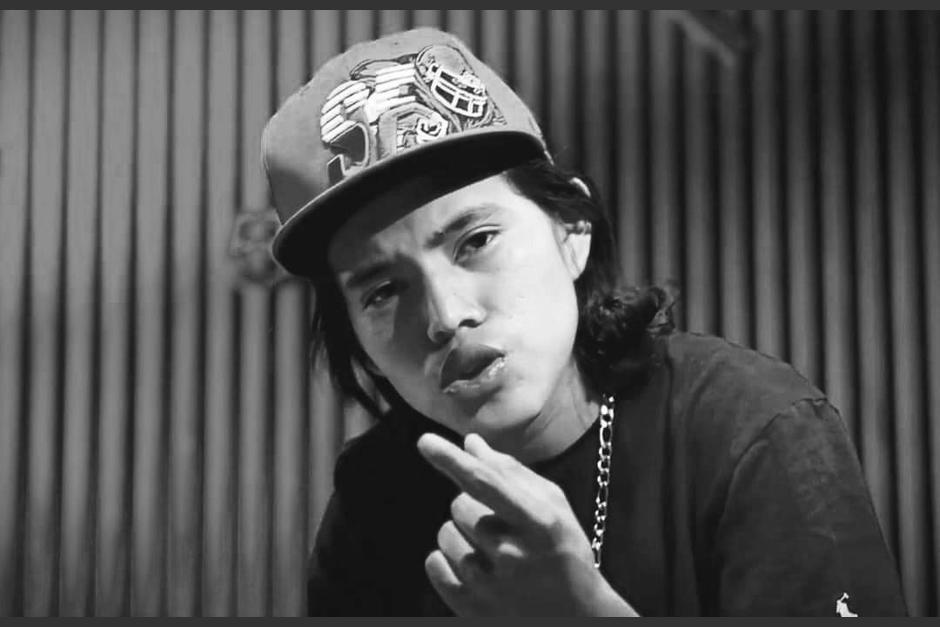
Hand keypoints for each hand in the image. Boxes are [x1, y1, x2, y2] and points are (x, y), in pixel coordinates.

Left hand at [416, 432, 636, 615]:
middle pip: (460, 505)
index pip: (485, 482)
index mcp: (539, 522)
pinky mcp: (470, 608)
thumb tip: (471, 443)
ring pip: (445, 533)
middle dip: (472, 506)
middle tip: (498, 523)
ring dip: (460, 533)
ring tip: (490, 548)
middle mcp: (513, 554)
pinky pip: (434, 564)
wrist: (576, 616)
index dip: (452, 459)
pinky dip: (445, 559)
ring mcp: (490, 584)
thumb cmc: (563, 552)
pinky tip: (474, 564)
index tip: (425, 441)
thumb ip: (511, 472)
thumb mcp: (553, 507)